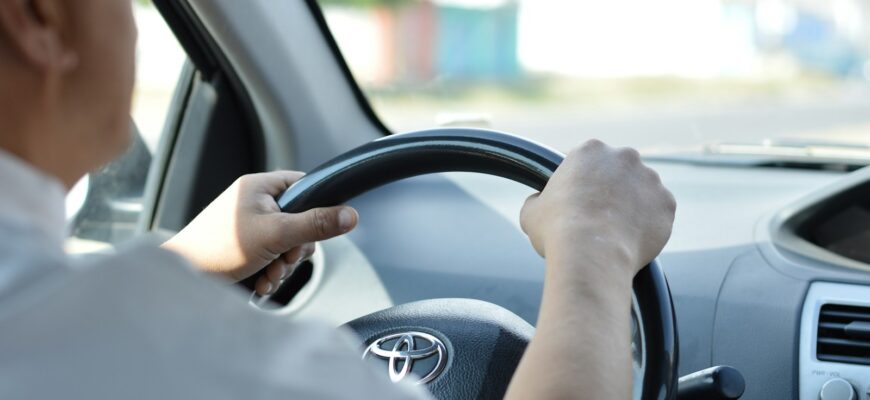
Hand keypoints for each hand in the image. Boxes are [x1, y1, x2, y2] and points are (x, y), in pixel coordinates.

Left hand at [162, 171, 357, 294]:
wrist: (182, 278)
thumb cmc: (218, 249)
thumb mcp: (276, 234)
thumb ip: (315, 225)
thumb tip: (351, 216)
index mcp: (259, 186)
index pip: (305, 186)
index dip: (316, 208)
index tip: (313, 230)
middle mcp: (254, 202)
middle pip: (300, 221)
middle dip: (295, 250)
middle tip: (282, 259)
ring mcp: (249, 226)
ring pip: (287, 244)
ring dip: (283, 266)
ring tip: (266, 275)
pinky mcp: (244, 247)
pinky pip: (272, 257)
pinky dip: (270, 273)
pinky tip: (260, 281)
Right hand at [506, 140, 675, 399]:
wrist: (591, 254)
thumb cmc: (557, 231)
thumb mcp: (531, 212)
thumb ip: (538, 200)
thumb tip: (538, 203)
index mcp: (590, 150)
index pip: (588, 161)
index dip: (583, 182)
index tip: (579, 200)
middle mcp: (625, 157)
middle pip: (620, 171)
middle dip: (613, 189)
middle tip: (600, 216)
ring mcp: (650, 179)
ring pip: (643, 191)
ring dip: (634, 206)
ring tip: (618, 233)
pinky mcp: (667, 203)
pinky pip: (659, 213)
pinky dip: (650, 225)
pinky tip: (633, 240)